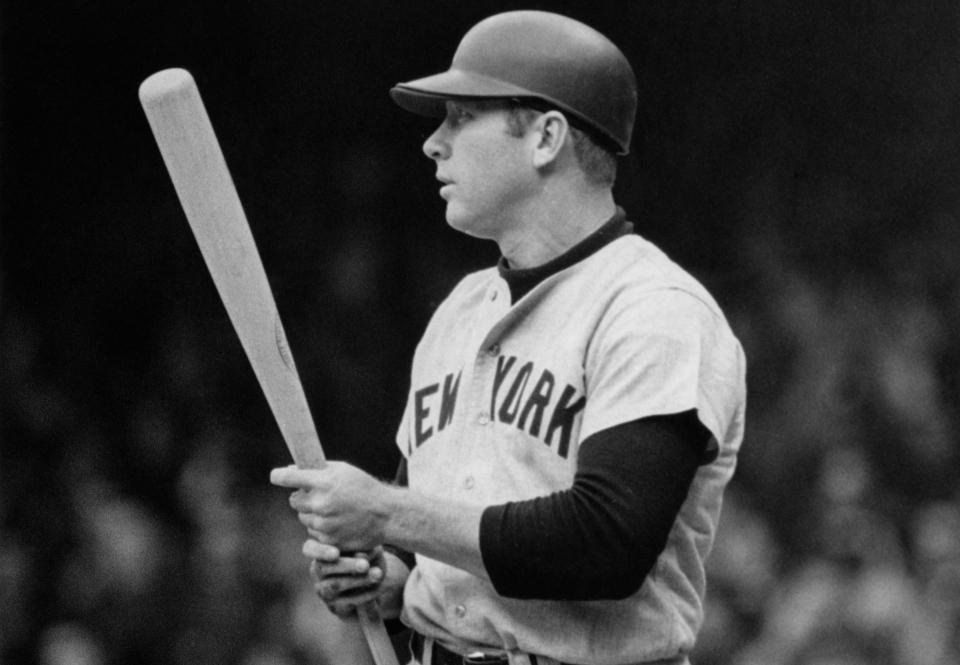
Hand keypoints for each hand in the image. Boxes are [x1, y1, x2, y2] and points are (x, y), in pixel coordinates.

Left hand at [270, 462, 390, 551]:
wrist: (386, 515)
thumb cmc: (365, 487)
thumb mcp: (344, 470)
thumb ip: (318, 469)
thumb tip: (291, 470)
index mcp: (323, 483)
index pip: (288, 478)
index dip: (279, 476)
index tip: (276, 476)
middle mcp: (320, 504)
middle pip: (293, 500)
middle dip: (302, 496)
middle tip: (317, 495)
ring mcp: (323, 524)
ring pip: (303, 517)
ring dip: (312, 513)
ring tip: (333, 509)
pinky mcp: (327, 540)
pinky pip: (313, 532)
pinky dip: (321, 527)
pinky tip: (338, 522)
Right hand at [305, 540, 409, 618]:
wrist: (375, 582)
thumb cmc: (370, 556)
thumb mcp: (369, 549)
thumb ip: (364, 549)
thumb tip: (361, 555)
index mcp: (321, 551)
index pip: (309, 548)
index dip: (320, 551)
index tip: (335, 554)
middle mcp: (317, 571)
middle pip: (323, 567)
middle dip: (346, 566)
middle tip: (365, 565)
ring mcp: (324, 591)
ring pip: (335, 585)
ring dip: (358, 580)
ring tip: (377, 574)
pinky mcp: (336, 607)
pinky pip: (348, 601)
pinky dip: (365, 593)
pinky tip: (378, 587)